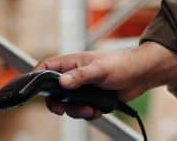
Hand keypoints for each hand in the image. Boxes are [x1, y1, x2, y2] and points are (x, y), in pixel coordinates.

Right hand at [36, 41, 176, 119]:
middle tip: (63, 110)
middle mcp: (74, 75)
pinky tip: (98, 109)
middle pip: (53, 92)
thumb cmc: (121, 64)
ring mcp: (82, 88)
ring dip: (76, 111)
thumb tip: (62, 82)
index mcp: (71, 63)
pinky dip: (88, 113)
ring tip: (90, 109)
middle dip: (58, 104)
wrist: (141, 75)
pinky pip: (81, 111)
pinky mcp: (91, 99)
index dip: (37, 78)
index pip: (46, 67)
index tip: (35, 92)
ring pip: (67, 105)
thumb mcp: (100, 69)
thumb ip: (80, 76)